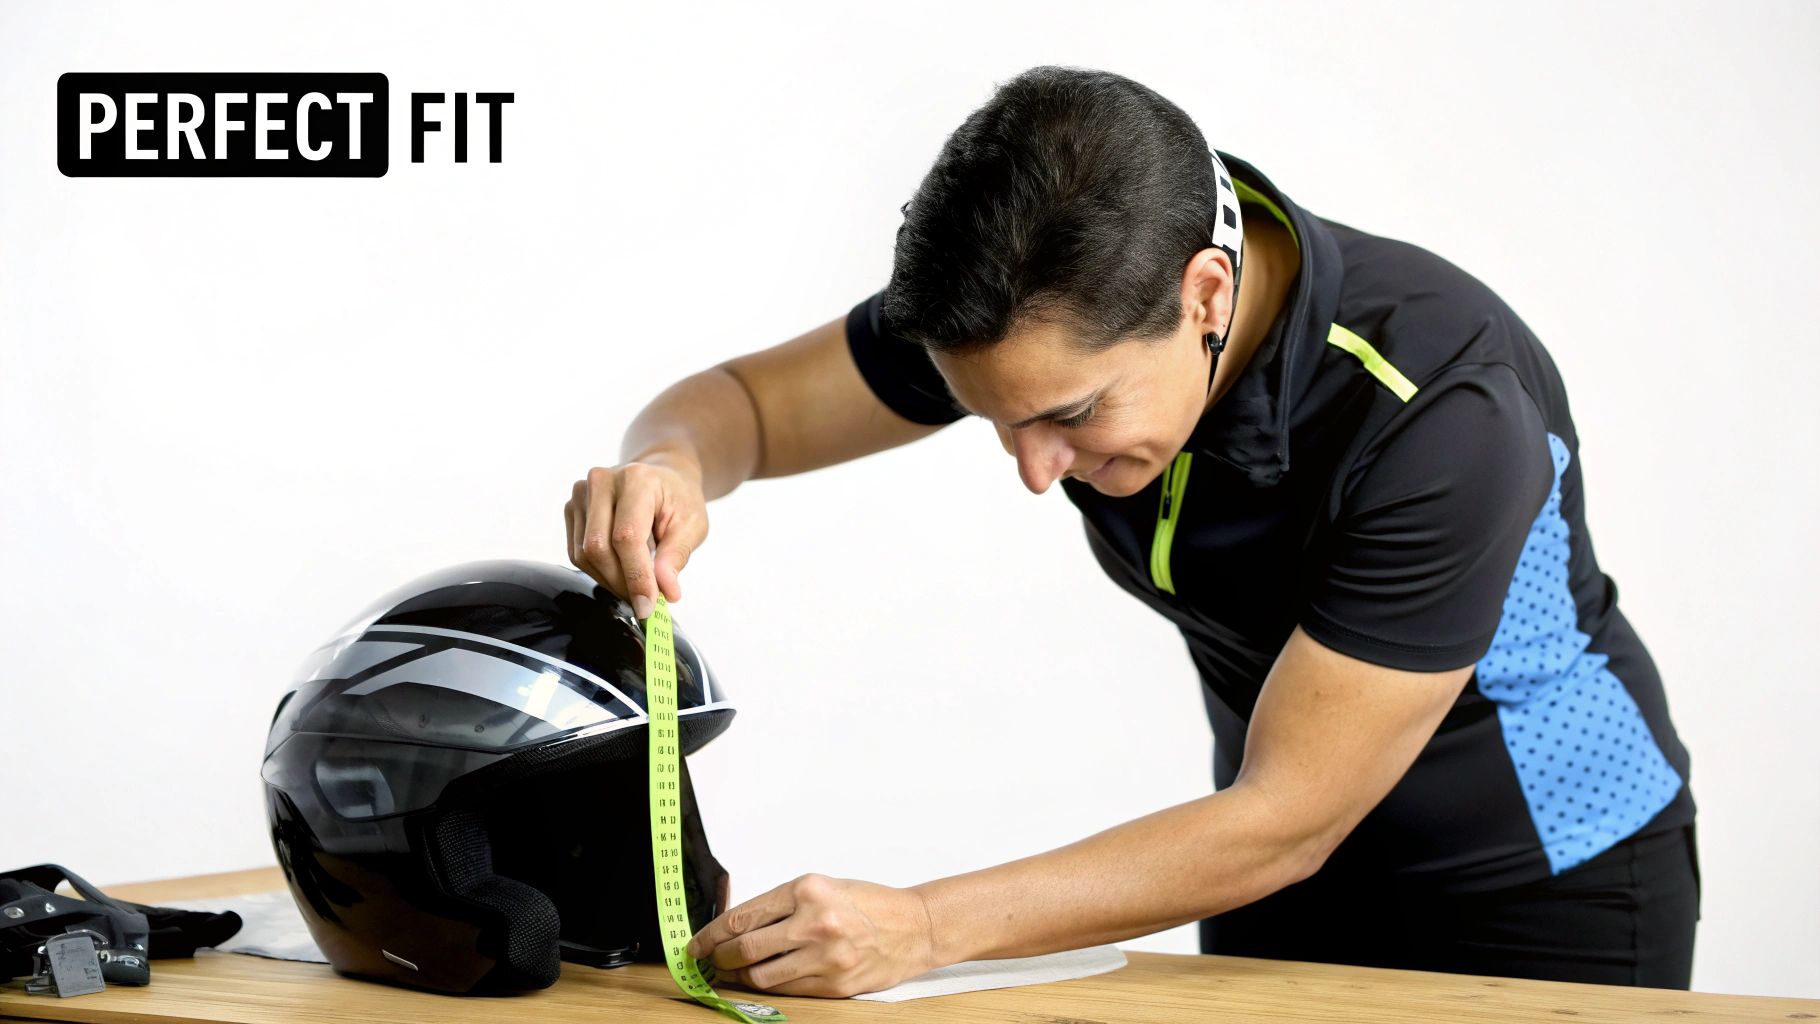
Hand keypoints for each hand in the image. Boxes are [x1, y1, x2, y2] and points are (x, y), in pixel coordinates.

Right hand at [564, 455, 706, 617]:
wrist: (663, 478)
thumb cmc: (678, 499)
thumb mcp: (692, 525)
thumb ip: (677, 556)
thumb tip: (666, 591)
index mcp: (636, 479)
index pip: (626, 537)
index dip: (636, 576)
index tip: (649, 605)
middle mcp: (602, 481)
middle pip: (598, 548)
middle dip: (622, 583)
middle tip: (645, 602)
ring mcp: (582, 494)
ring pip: (584, 555)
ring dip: (610, 581)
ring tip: (637, 584)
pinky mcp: (572, 509)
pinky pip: (577, 553)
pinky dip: (600, 572)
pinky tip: (622, 571)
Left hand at [686, 874, 937, 997]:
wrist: (913, 927)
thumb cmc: (867, 904)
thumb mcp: (820, 888)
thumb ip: (779, 904)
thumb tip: (733, 926)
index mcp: (807, 890)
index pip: (742, 917)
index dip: (711, 935)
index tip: (697, 944)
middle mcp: (815, 922)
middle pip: (745, 949)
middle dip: (720, 958)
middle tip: (711, 960)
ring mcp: (825, 957)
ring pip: (761, 976)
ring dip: (739, 976)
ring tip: (734, 972)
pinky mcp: (833, 984)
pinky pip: (787, 990)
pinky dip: (768, 986)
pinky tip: (762, 979)